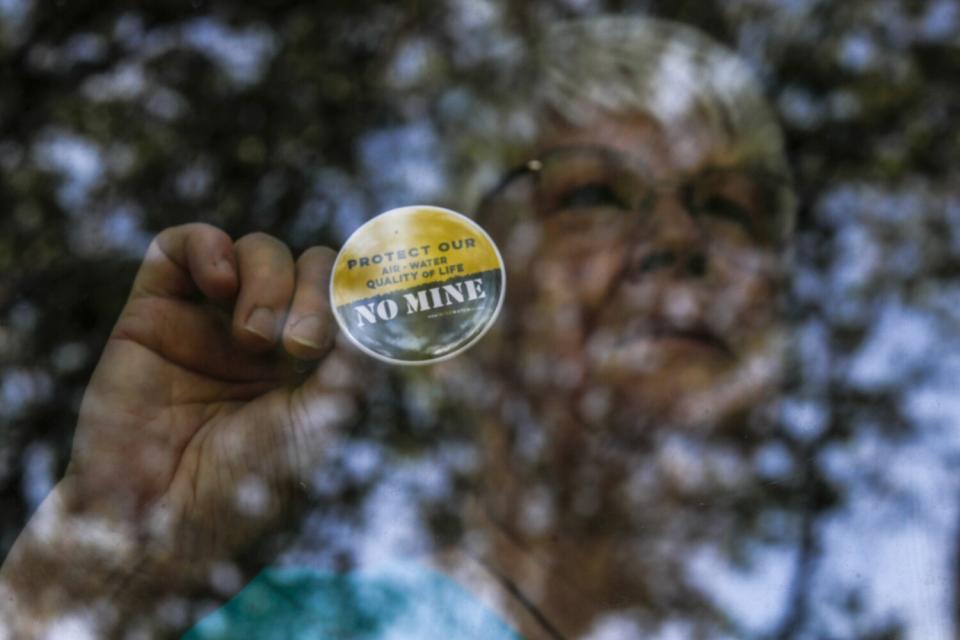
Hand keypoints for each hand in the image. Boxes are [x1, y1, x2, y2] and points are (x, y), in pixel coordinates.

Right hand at [0, 224, 359, 636]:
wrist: (159, 517)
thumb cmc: (247, 481)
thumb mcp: (321, 419)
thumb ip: (354, 358)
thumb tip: (382, 302)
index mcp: (307, 361)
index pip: (342, 296)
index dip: (355, 294)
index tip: (358, 320)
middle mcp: (263, 335)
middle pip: (307, 265)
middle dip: (315, 291)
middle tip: (301, 346)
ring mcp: (209, 321)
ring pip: (256, 250)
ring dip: (269, 280)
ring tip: (253, 339)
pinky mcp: (153, 314)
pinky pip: (181, 246)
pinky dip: (208, 247)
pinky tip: (220, 283)